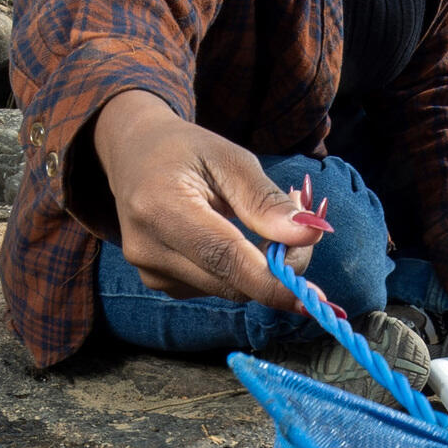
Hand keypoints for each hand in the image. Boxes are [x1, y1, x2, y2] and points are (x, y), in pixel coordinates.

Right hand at [91, 90, 323, 307]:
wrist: (132, 155)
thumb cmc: (185, 150)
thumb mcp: (229, 158)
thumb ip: (266, 200)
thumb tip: (309, 234)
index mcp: (161, 208)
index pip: (226, 258)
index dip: (274, 282)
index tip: (315, 296)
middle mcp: (149, 249)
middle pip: (234, 282)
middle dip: (280, 266)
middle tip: (303, 228)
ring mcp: (151, 272)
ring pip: (231, 289)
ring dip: (261, 267)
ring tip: (262, 221)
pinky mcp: (159, 284)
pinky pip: (217, 287)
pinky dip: (240, 270)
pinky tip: (235, 236)